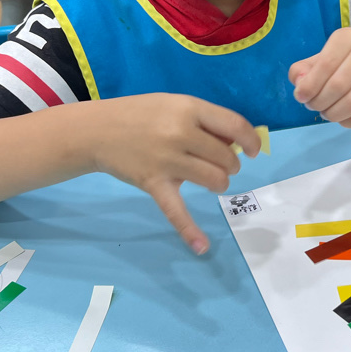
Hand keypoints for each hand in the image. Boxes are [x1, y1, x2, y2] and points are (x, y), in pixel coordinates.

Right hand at [90, 94, 260, 252]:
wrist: (97, 131)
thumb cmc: (141, 115)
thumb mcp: (175, 104)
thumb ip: (204, 121)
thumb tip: (236, 143)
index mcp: (189, 108)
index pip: (234, 125)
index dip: (251, 141)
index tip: (253, 151)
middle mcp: (180, 133)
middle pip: (226, 157)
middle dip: (229, 164)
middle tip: (218, 164)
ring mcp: (167, 160)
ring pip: (214, 180)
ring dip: (219, 183)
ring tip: (209, 179)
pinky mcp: (154, 183)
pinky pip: (176, 211)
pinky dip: (190, 231)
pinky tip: (202, 247)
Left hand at [289, 27, 350, 127]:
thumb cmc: (347, 63)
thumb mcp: (323, 58)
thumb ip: (304, 70)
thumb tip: (299, 85)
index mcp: (348, 38)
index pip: (325, 64)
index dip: (309, 85)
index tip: (301, 97)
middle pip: (338, 85)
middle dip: (319, 102)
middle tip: (313, 106)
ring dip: (333, 114)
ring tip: (327, 113)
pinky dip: (348, 122)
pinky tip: (342, 117)